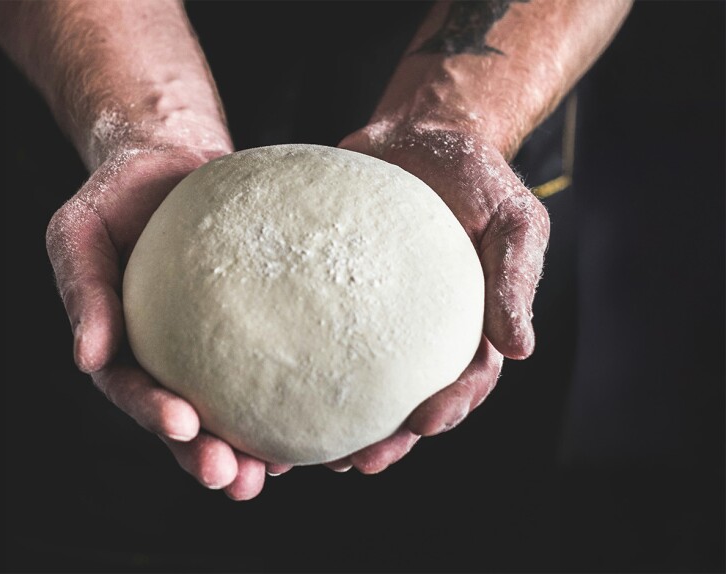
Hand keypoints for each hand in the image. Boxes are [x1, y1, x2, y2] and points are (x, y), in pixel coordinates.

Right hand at [45, 144, 283, 499]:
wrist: (172, 161)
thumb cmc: (117, 195)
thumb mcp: (80, 232)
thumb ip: (82, 290)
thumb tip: (86, 358)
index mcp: (123, 345)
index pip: (134, 390)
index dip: (154, 414)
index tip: (183, 426)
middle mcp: (171, 356)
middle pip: (188, 421)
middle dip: (209, 457)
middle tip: (236, 481)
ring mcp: (216, 345)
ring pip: (236, 407)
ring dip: (254, 447)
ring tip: (278, 470)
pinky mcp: (259, 322)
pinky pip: (277, 361)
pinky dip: (295, 393)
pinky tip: (322, 413)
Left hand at [327, 123, 550, 472]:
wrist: (418, 135)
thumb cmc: (476, 176)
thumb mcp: (514, 218)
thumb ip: (516, 277)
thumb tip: (522, 350)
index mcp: (469, 323)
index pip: (466, 380)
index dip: (448, 408)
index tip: (424, 424)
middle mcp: (420, 331)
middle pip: (408, 399)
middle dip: (390, 438)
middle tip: (361, 462)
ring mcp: (374, 317)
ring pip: (360, 383)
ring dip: (343, 424)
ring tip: (314, 454)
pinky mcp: (334, 296)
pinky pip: (318, 335)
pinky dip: (302, 369)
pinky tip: (275, 391)